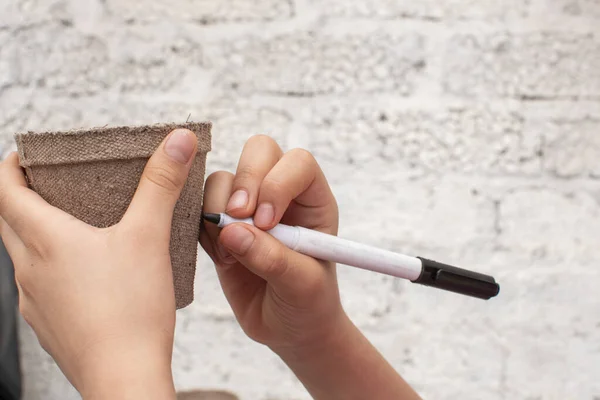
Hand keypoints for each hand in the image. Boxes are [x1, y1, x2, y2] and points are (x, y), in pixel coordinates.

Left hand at [0, 129, 197, 398]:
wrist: (123, 377)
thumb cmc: (132, 311)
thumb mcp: (150, 236)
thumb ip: (161, 184)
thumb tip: (176, 140)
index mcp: (46, 240)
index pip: (5, 191)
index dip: (10, 168)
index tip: (26, 155)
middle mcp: (30, 270)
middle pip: (8, 222)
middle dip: (22, 197)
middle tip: (51, 184)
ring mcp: (35, 300)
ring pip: (23, 256)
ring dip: (37, 234)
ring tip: (74, 226)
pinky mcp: (48, 324)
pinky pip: (38, 285)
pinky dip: (52, 267)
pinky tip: (87, 275)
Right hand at [201, 135, 420, 399]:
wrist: (289, 329)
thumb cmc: (308, 303)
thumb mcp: (301, 284)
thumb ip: (272, 257)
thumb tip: (232, 232)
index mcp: (313, 200)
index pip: (298, 163)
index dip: (278, 183)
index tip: (267, 222)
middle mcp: (280, 194)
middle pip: (259, 151)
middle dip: (244, 181)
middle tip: (238, 217)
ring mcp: (249, 207)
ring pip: (222, 177)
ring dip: (218, 208)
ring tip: (230, 253)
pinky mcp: (221, 226)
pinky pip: (200, 207)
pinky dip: (202, 228)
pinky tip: (221, 259)